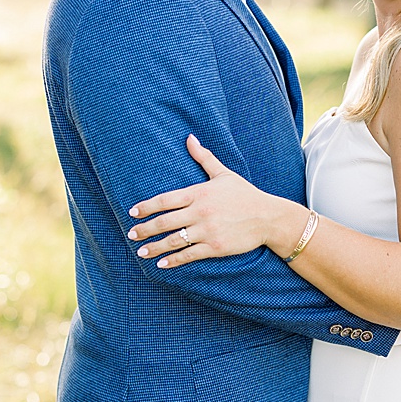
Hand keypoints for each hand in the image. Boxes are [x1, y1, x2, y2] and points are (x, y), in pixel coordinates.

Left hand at [127, 135, 294, 267]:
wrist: (268, 217)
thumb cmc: (244, 194)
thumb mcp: (223, 173)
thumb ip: (204, 157)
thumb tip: (189, 137)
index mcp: (199, 193)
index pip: (165, 200)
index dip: (146, 207)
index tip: (133, 212)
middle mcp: (200, 212)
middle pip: (165, 221)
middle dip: (145, 229)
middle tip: (131, 234)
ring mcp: (207, 231)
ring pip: (174, 240)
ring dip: (154, 247)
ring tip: (140, 251)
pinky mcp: (216, 247)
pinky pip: (189, 255)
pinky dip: (174, 260)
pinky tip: (161, 264)